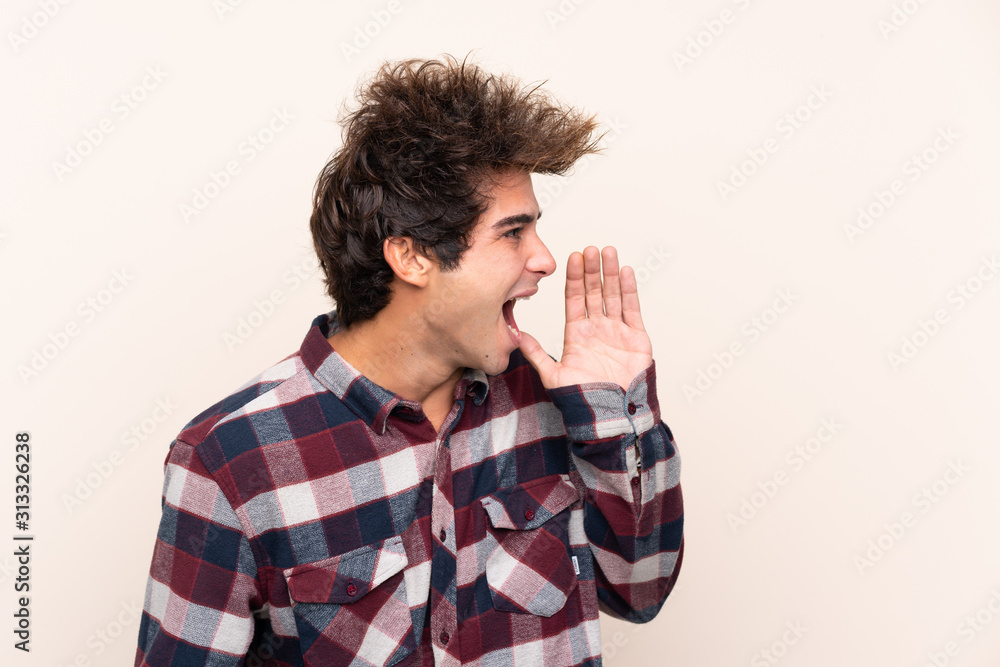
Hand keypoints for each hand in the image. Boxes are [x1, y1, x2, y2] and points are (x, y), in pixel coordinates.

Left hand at [518, 246, 652, 391]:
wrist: (610, 415)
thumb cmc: (582, 399)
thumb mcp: (553, 376)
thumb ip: (536, 354)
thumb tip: (516, 337)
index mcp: (577, 334)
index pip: (574, 299)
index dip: (574, 279)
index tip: (572, 258)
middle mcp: (597, 329)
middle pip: (594, 292)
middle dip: (591, 270)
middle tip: (589, 249)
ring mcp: (617, 331)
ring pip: (613, 295)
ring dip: (610, 273)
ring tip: (608, 251)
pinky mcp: (636, 337)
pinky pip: (632, 309)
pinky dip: (629, 290)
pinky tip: (625, 271)